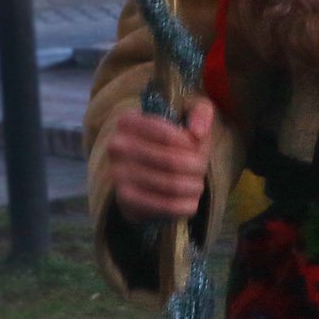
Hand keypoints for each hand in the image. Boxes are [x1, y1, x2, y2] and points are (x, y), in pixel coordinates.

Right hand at [106, 100, 215, 224]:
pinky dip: (185, 205)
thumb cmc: (173, 136)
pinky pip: (164, 207)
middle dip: (197, 166)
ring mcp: (118, 175)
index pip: (167, 134)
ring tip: (196, 183)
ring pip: (172, 185)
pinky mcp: (125, 201)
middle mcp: (117, 147)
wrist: (149, 168)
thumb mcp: (188, 113)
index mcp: (128, 121)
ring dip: (194, 186)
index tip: (197, 146)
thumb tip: (198, 133)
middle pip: (172, 161)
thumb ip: (200, 112)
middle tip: (201, 168)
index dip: (191, 143)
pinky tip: (190, 200)